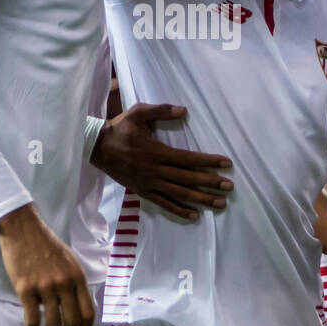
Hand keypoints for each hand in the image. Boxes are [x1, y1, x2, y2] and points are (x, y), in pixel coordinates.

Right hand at [0, 203, 94, 325]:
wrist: (23, 230)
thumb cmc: (47, 245)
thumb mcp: (70, 261)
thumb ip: (74, 282)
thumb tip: (75, 306)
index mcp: (78, 277)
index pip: (88, 312)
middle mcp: (64, 284)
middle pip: (72, 322)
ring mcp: (45, 287)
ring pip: (53, 323)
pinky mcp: (26, 289)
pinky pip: (32, 318)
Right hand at [91, 103, 232, 218]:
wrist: (96, 148)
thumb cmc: (120, 129)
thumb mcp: (138, 113)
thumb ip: (161, 111)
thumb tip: (184, 110)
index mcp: (157, 152)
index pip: (188, 159)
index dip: (209, 162)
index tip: (226, 164)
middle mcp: (156, 170)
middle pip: (188, 179)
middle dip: (211, 183)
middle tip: (229, 187)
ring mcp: (149, 184)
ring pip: (180, 194)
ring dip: (201, 199)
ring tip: (220, 203)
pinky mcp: (143, 192)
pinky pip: (164, 203)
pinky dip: (180, 210)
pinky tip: (195, 215)